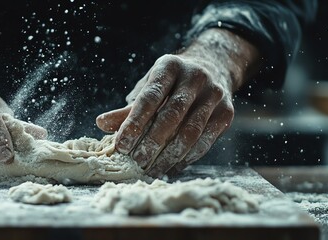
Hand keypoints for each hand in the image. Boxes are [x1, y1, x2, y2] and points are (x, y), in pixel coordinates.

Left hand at [97, 29, 259, 177]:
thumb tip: (101, 124)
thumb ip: (127, 109)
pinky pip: (205, 141)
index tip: (120, 145)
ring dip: (168, 155)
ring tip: (150, 170)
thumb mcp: (148, 88)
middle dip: (151, 142)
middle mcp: (195, 77)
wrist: (212, 68)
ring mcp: (214, 94)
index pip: (150, 97)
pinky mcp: (227, 112)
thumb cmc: (170, 83)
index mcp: (170, 66)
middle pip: (172, 115)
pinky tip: (170, 167)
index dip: (134, 123)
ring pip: (190, 131)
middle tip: (135, 162)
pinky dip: (186, 158)